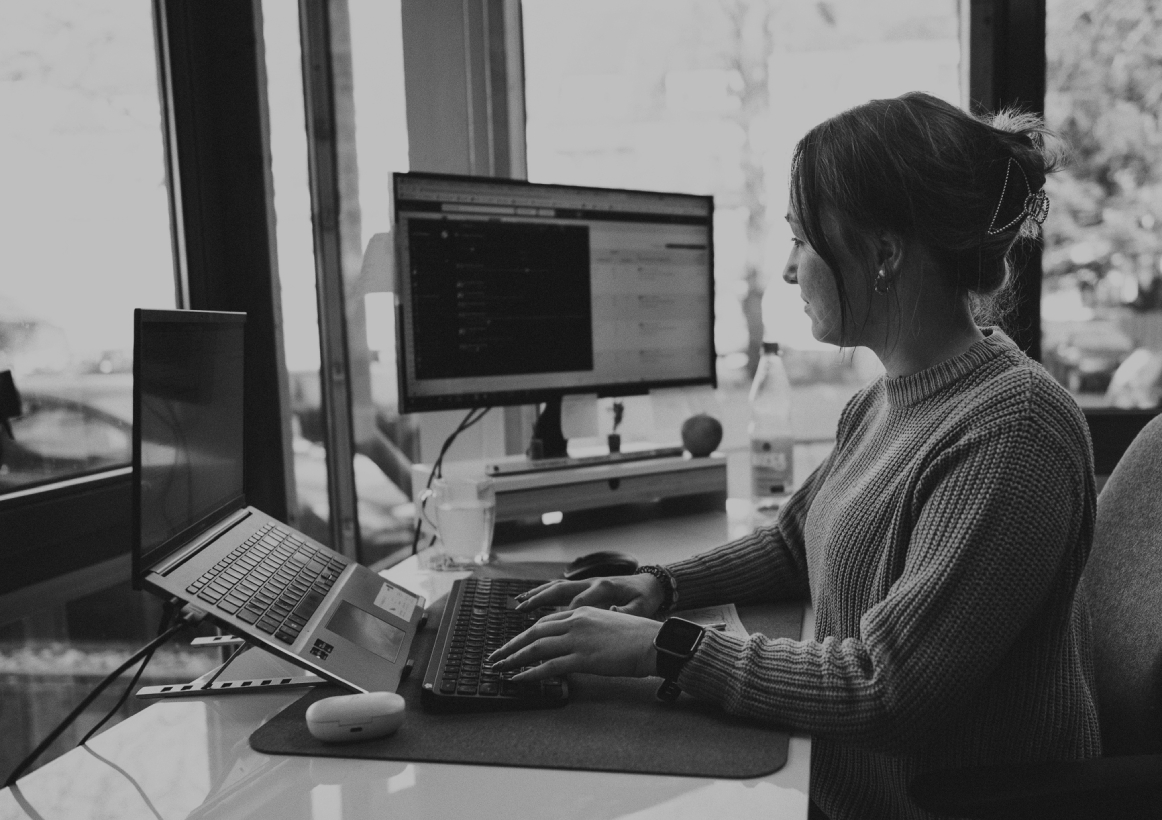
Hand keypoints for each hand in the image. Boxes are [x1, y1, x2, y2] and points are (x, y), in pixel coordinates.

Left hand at [488, 606, 660, 681]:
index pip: (545, 623)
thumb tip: (575, 643)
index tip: (513, 643)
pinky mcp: (582, 658)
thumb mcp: (608, 624)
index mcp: (581, 612)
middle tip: (496, 656)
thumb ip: (588, 630)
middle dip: (511, 645)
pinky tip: (519, 679)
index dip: (526, 634)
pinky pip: (549, 666)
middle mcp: (575, 622)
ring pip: (536, 648)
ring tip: (500, 668)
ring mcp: (578, 640)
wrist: (653, 642)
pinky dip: (530, 673)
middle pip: (534, 633)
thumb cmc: (637, 637)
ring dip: (514, 659)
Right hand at [513, 573, 664, 616]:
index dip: (565, 614)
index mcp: (604, 588)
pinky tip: (531, 601)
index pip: (579, 601)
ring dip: (537, 595)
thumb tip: (612, 613)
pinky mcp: (583, 587)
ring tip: (518, 603)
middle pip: (560, 590)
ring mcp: (585, 584)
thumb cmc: (644, 599)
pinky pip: (559, 590)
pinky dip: (544, 594)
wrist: (649, 584)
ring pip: (556, 588)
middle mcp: (590, 583)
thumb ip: (626, 612)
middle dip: (539, 599)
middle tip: (521, 609)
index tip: (553, 627)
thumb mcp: (640, 607)